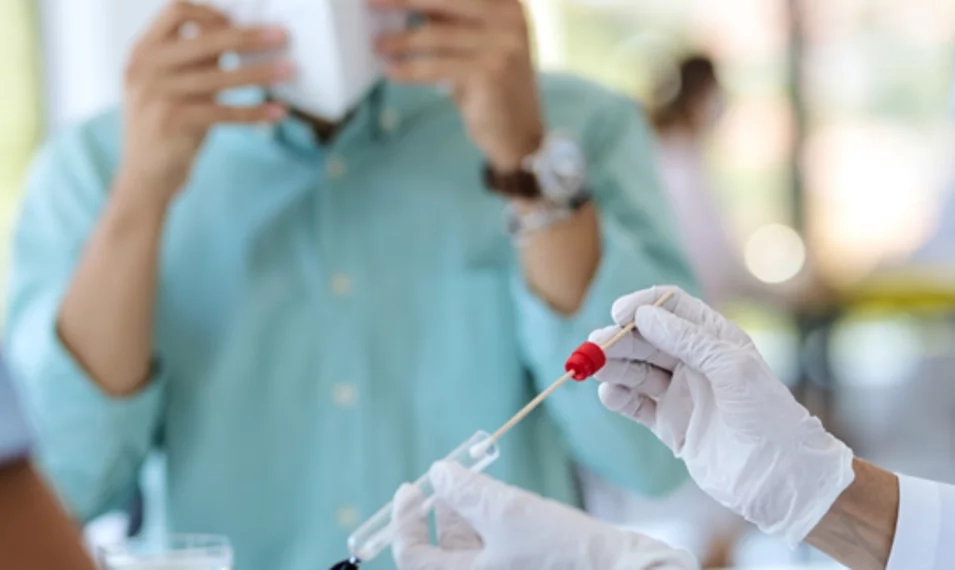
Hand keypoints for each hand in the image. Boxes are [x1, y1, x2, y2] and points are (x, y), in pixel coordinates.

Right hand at [120, 1, 291, 203]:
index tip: (239, 21)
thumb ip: (195, 62)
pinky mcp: (173, 122)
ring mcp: (157, 94)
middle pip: (205, 37)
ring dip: (261, 73)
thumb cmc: (167, 128)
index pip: (176, 11)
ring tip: (290, 70)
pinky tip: (279, 112)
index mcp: (143, 52)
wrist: (144, 179)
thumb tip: (238, 37)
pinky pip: (225, 112)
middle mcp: (145, 67)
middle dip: (248, 36)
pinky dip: (255, 112)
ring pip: (221, 76)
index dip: (210, 12)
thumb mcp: (171, 87)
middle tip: (282, 35)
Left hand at [372, 0, 544, 171]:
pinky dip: (409, 69)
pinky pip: (434, 67)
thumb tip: (404, 2)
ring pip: (434, 35)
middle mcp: (509, 18)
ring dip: (400, 41)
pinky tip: (391, 70)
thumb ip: (452, 20)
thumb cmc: (492, 86)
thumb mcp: (478, 44)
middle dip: (402, 0)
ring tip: (378, 45)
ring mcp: (502, 45)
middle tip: (371, 2)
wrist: (519, 132)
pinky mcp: (489, 73)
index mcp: (508, 3)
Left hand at [392, 461, 697, 569]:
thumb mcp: (509, 512)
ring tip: (480, 483)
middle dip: (443, 510)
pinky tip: (504, 501)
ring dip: (468, 513)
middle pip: (441, 553)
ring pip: (469, 550)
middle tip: (452, 476)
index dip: (406, 518)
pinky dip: (491, 524)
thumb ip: (467, 491)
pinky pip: (494, 551)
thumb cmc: (565, 552)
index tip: (412, 486)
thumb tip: (440, 472)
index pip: (413, 556)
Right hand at [588, 286, 855, 546]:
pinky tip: (609, 393)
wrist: (776, 476)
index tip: (618, 313)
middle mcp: (694, 361)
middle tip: (594, 344)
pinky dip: (619, 397)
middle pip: (646, 337)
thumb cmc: (767, 415)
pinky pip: (636, 404)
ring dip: (613, 365)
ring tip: (593, 367)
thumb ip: (686, 339)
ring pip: (636, 369)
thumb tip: (643, 315)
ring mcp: (680, 392)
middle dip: (619, 338)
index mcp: (714, 338)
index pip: (671, 306)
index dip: (643, 305)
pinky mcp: (669, 423)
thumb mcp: (732, 367)